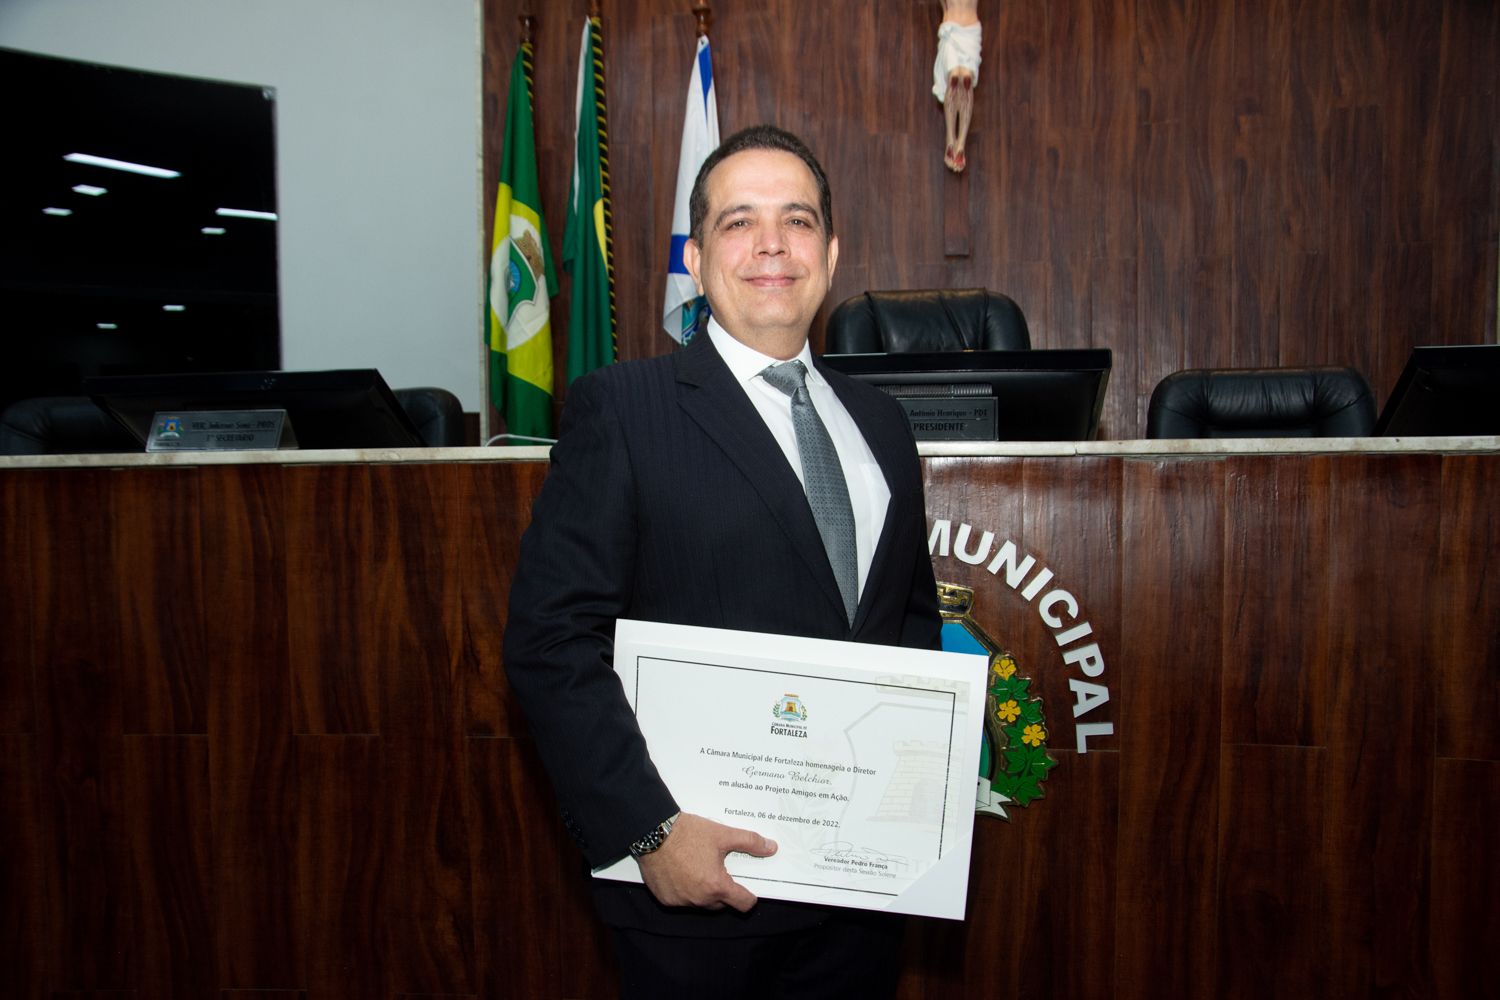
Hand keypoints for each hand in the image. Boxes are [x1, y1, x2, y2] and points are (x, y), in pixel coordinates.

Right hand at [635, 813, 777, 911]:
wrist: (653, 832)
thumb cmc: (687, 833)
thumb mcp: (723, 835)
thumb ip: (750, 842)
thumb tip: (770, 847)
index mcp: (716, 886)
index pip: (742, 904)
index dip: (749, 896)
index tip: (747, 889)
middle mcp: (699, 899)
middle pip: (721, 905)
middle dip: (724, 891)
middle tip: (720, 870)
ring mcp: (680, 901)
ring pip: (701, 903)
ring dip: (704, 892)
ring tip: (700, 868)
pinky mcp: (665, 899)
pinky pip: (682, 901)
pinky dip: (685, 891)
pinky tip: (682, 872)